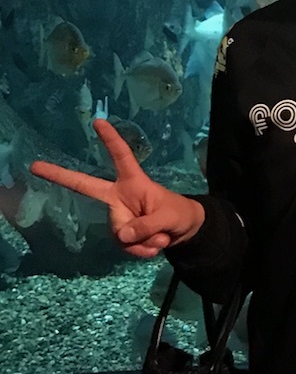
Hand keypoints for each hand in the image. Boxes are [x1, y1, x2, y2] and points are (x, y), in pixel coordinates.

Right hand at [29, 119, 205, 259]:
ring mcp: (116, 217)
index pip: (121, 158)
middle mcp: (117, 197)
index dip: (111, 140)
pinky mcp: (119, 235)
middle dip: (59, 175)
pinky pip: (127, 248)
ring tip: (160, 235)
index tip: (99, 122)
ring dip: (144, 241)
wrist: (183, 232)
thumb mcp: (170, 218)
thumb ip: (148, 226)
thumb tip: (122, 235)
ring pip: (121, 234)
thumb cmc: (177, 214)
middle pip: (85, 186)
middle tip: (35, 165)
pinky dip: (143, 251)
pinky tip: (154, 244)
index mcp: (132, 182)